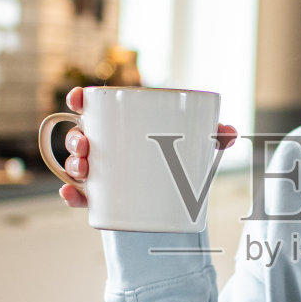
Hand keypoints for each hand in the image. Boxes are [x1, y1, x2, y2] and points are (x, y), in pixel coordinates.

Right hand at [57, 86, 238, 208]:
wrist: (179, 203)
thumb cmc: (183, 162)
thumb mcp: (198, 148)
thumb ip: (214, 137)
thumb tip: (229, 133)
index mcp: (122, 125)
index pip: (94, 107)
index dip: (80, 99)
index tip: (79, 98)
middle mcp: (105, 147)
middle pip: (80, 136)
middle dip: (75, 139)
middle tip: (85, 146)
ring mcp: (101, 173)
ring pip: (76, 165)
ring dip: (72, 165)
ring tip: (84, 170)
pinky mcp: (102, 199)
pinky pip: (80, 196)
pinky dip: (71, 196)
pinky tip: (71, 196)